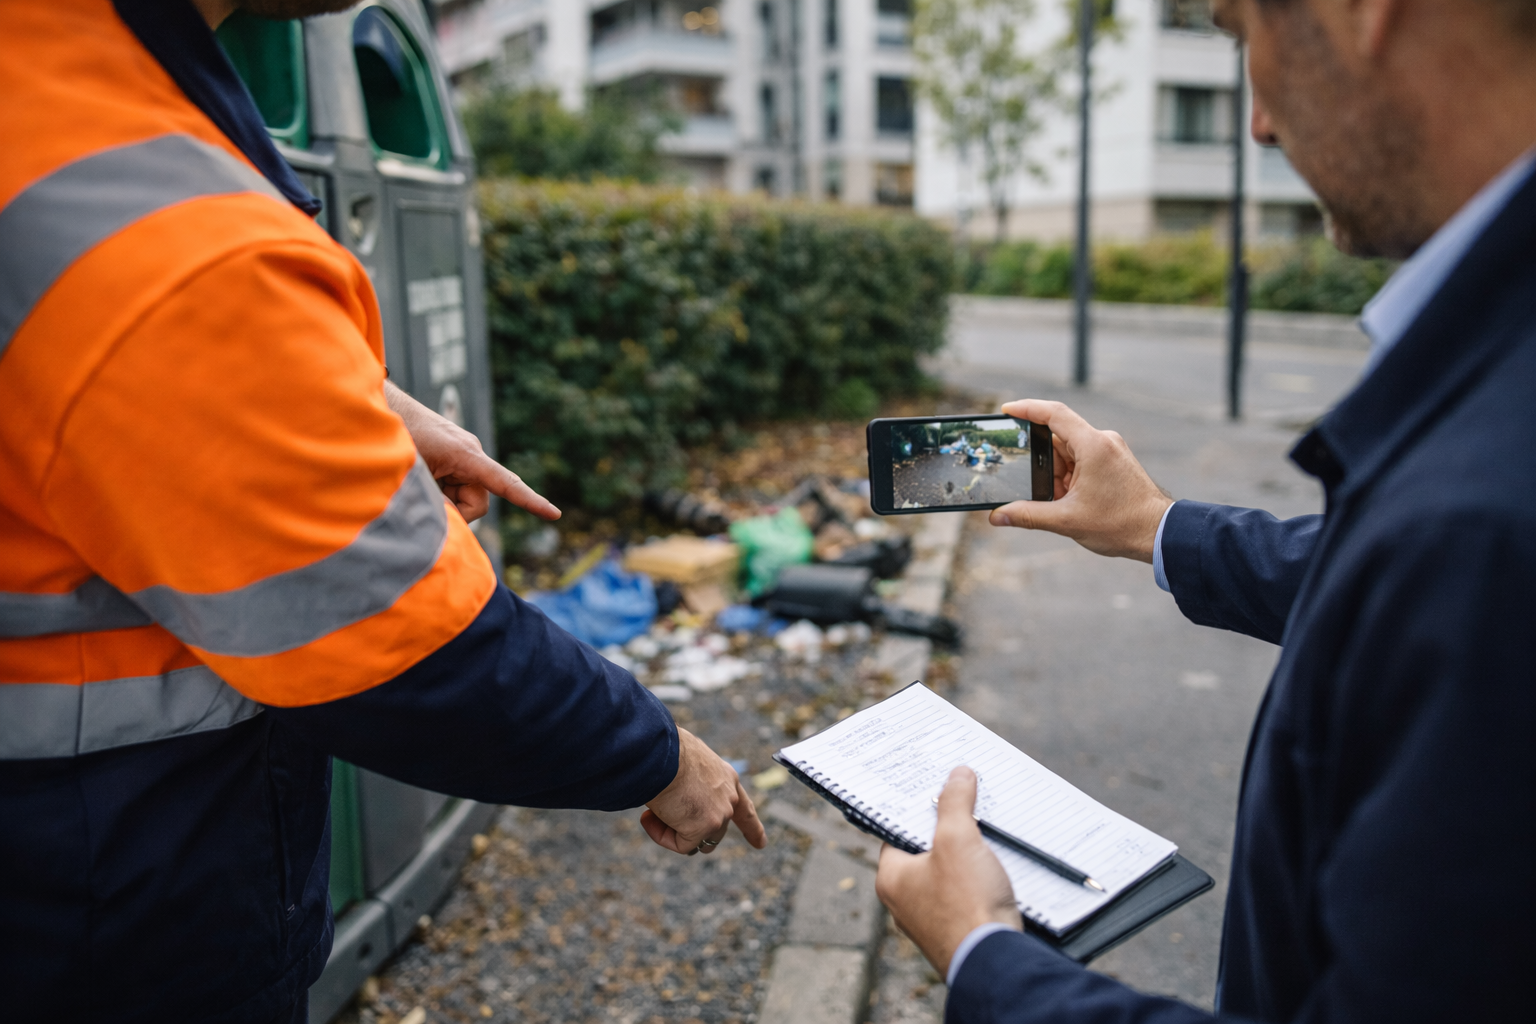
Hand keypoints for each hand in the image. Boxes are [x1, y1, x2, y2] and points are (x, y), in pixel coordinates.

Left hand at [385, 381, 559, 522]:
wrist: (382, 405)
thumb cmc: (396, 434)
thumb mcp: (414, 471)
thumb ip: (434, 501)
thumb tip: (449, 525)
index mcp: (466, 455)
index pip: (505, 482)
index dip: (530, 501)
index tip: (554, 514)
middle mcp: (471, 455)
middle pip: (477, 502)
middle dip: (455, 511)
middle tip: (424, 501)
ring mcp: (462, 458)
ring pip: (464, 498)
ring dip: (443, 501)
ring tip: (417, 483)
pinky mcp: (453, 460)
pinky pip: (455, 488)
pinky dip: (440, 493)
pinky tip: (422, 479)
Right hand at [642, 728, 768, 855]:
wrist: (660, 753)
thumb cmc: (665, 752)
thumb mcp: (686, 764)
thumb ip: (691, 784)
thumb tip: (676, 799)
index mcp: (726, 778)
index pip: (743, 808)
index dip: (752, 828)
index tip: (761, 844)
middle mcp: (728, 798)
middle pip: (713, 831)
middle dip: (689, 830)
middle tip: (655, 816)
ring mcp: (719, 815)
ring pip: (695, 840)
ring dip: (671, 830)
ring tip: (653, 809)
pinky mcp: (704, 828)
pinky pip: (680, 845)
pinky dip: (661, 835)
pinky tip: (649, 816)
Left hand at [875, 767, 1021, 976]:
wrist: (997, 962)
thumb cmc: (966, 903)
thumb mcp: (958, 839)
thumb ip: (954, 802)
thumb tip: (958, 774)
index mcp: (891, 878)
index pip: (898, 831)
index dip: (918, 807)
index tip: (938, 787)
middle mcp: (905, 902)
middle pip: (926, 851)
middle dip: (949, 829)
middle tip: (968, 802)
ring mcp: (932, 921)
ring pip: (949, 875)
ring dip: (968, 855)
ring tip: (988, 830)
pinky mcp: (959, 933)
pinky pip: (967, 897)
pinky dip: (980, 880)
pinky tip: (1000, 866)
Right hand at [988, 400, 1170, 561]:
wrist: (1159, 533)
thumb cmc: (1121, 524)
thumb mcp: (1067, 521)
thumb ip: (1028, 516)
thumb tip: (997, 516)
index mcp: (1093, 446)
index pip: (1054, 414)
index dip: (1027, 409)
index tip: (1006, 410)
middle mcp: (1102, 441)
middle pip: (1058, 438)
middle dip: (1040, 461)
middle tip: (1026, 480)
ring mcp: (1109, 451)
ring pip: (1069, 452)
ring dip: (1056, 474)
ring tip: (1056, 500)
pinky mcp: (1113, 462)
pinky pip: (1081, 461)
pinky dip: (1068, 477)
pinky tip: (1067, 499)